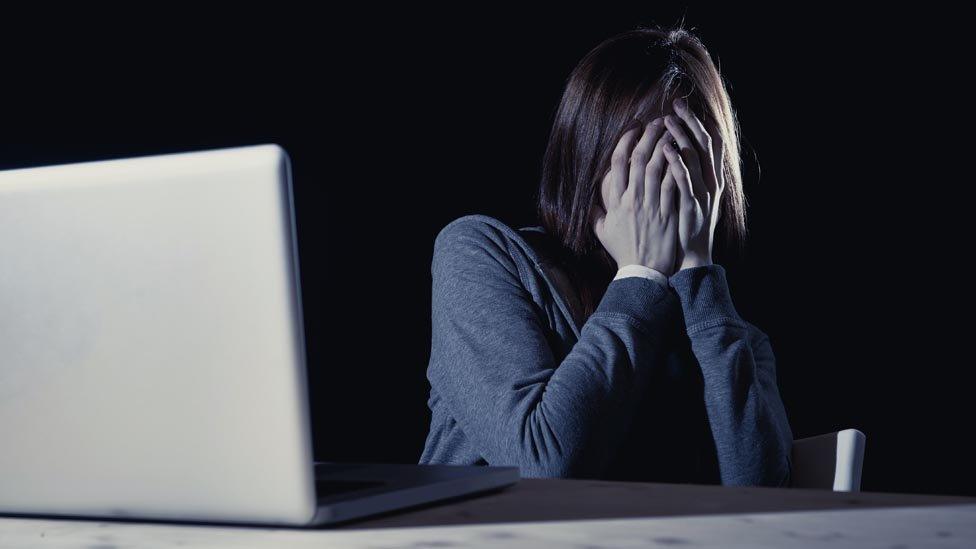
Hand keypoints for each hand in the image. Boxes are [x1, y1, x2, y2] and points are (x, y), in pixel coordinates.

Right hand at [592, 117, 679, 276]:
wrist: (642, 271)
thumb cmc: (623, 251)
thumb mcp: (602, 231)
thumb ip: (596, 212)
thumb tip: (589, 200)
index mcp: (615, 201)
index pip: (617, 163)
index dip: (625, 141)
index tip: (634, 127)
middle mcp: (631, 200)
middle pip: (639, 159)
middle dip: (648, 136)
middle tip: (657, 121)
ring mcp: (650, 206)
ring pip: (658, 168)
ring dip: (665, 146)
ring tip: (672, 131)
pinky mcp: (667, 213)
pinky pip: (673, 185)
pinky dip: (677, 167)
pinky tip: (683, 154)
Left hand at [662, 97, 725, 270]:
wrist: (693, 255)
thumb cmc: (688, 224)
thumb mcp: (693, 196)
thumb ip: (688, 175)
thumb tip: (675, 151)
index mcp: (712, 178)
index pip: (710, 143)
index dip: (698, 122)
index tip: (682, 106)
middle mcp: (711, 182)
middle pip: (705, 143)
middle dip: (690, 122)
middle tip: (676, 104)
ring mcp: (703, 193)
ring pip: (695, 157)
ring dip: (681, 137)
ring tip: (668, 121)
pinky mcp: (692, 205)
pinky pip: (685, 180)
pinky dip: (677, 163)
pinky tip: (666, 150)